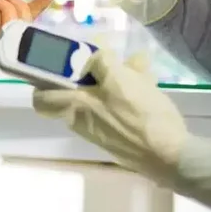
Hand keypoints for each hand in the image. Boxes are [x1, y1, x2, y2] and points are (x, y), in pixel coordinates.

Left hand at [33, 49, 187, 182]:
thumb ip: (100, 63)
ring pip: (102, 95)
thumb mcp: (118, 79)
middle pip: (78, 90)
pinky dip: (130, 90)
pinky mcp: (121, 132)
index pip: (41, 99)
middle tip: (109, 57)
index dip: (44, 81)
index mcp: (73, 108)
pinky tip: (148, 80)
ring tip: (138, 64)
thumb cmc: (138, 116)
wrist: (169, 155)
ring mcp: (101, 128)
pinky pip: (118, 106)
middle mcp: (81, 120)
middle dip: (95, 70)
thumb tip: (93, 56)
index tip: (58, 65)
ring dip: (118, 76)